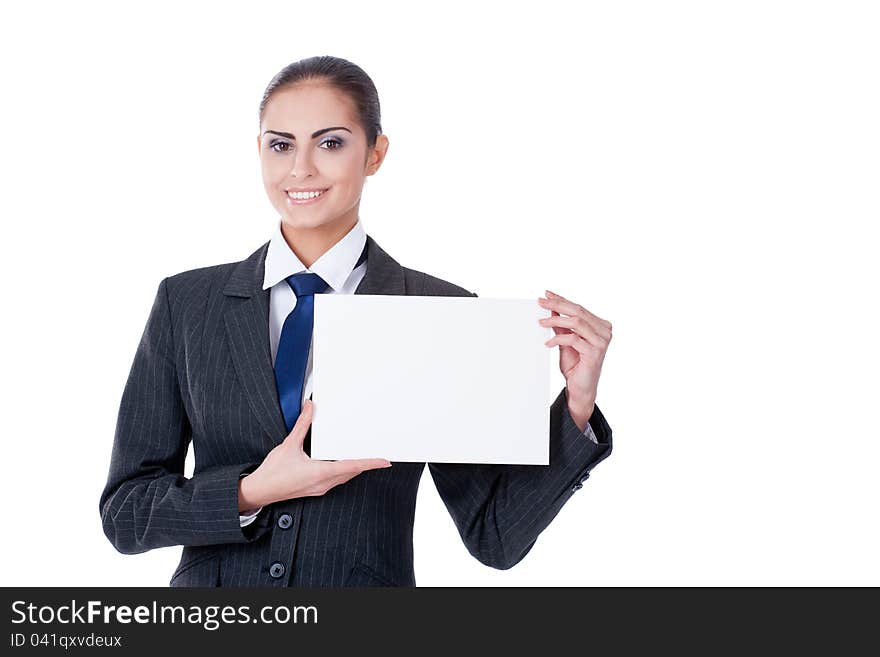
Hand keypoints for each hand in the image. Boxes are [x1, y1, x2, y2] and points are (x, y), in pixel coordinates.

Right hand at [238, 399, 391, 509]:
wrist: (259, 491)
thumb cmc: (272, 472)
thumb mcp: (289, 445)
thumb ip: (302, 425)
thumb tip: (310, 408)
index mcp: (320, 472)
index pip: (352, 466)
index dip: (370, 463)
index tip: (384, 461)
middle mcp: (323, 483)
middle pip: (352, 472)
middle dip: (365, 464)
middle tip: (378, 456)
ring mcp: (319, 488)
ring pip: (344, 478)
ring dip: (354, 468)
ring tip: (364, 458)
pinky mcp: (315, 490)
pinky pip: (336, 481)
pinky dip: (343, 472)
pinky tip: (341, 464)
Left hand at [538, 290, 611, 428]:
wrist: (581, 388)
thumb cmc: (576, 366)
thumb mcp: (566, 341)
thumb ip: (563, 326)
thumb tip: (552, 308)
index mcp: (601, 326)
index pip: (579, 308)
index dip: (562, 300)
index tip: (546, 294)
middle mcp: (605, 331)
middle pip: (578, 312)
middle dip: (557, 305)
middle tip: (540, 302)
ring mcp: (602, 342)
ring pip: (576, 323)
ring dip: (555, 320)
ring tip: (540, 322)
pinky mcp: (594, 352)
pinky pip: (573, 339)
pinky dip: (558, 339)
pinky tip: (547, 343)